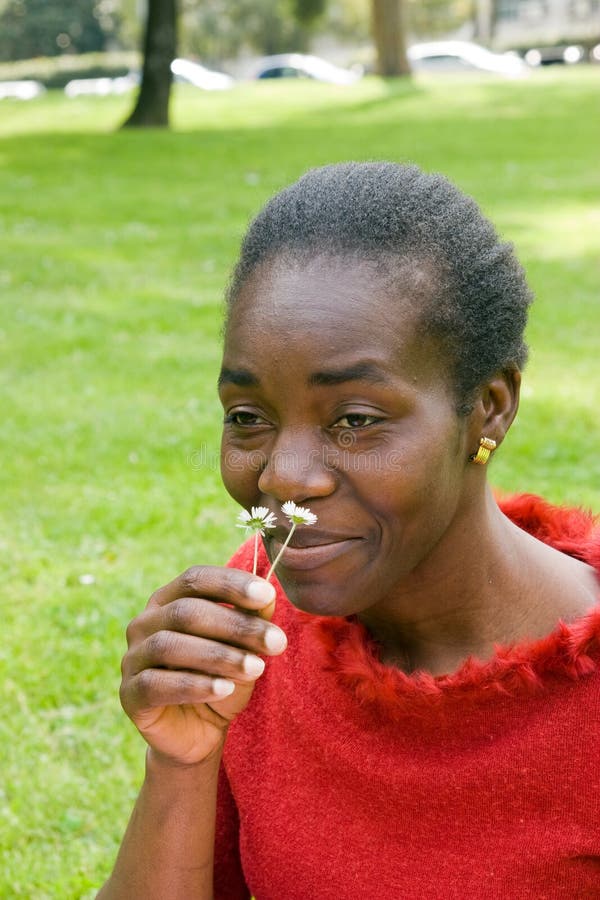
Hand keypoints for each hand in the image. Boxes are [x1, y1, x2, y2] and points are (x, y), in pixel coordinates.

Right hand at [119, 566, 286, 765]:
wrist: (199, 733)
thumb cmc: (221, 678)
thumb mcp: (243, 648)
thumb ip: (252, 621)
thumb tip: (267, 597)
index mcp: (168, 600)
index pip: (196, 579)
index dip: (231, 584)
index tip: (267, 595)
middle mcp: (144, 623)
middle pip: (186, 612)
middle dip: (236, 626)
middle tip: (276, 642)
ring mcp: (132, 658)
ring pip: (170, 646)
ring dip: (219, 656)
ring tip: (256, 668)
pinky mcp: (130, 695)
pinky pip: (157, 683)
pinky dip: (195, 685)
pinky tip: (225, 688)